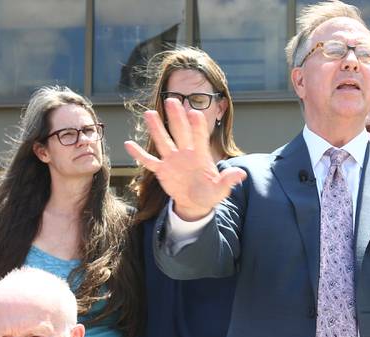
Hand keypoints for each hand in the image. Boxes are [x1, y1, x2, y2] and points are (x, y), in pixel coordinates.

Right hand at [124, 98, 245, 220]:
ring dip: (156, 128)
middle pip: (180, 132)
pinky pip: (148, 161)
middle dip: (176, 117)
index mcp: (200, 155)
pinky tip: (128, 144)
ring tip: (149, 113)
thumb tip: (241, 174)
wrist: (196, 202)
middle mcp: (185, 153)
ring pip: (163, 141)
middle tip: (172, 100)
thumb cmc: (210, 193)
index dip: (197, 126)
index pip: (199, 137)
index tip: (194, 113)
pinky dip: (138, 154)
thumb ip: (228, 180)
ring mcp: (172, 160)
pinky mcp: (162, 170)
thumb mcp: (221, 189)